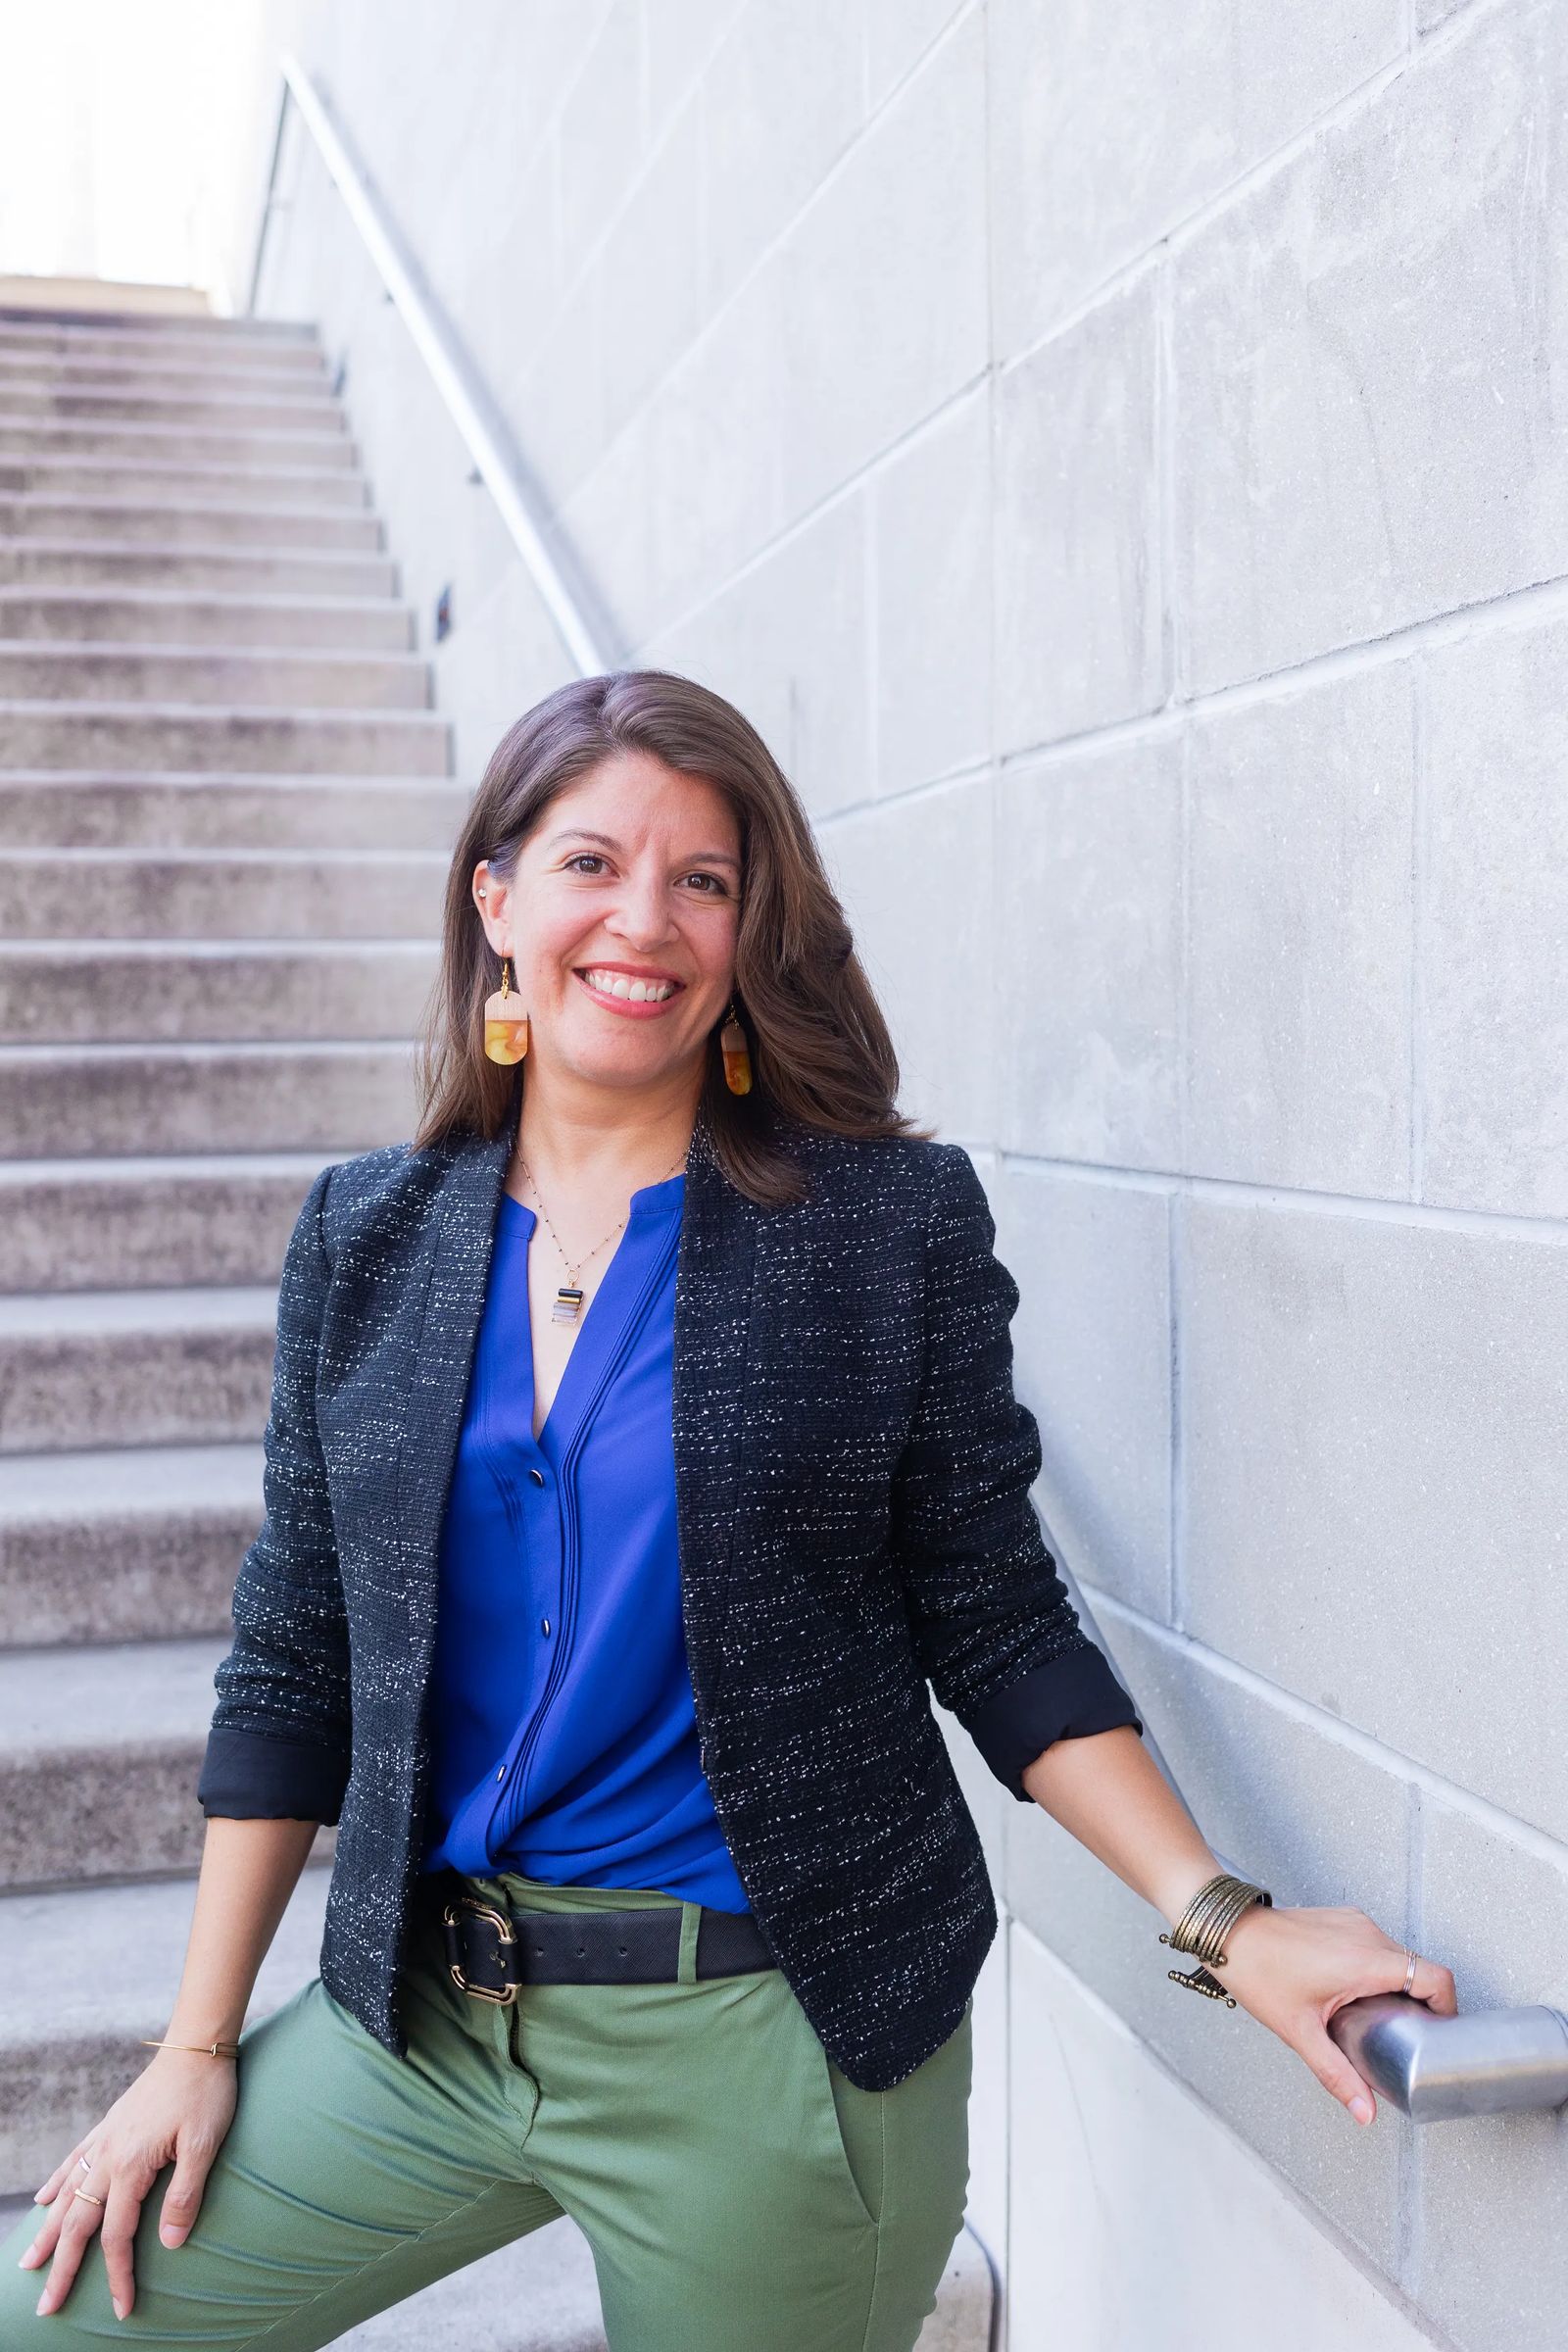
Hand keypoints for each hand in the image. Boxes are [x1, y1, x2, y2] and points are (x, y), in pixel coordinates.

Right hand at [18, 2048, 238, 2319]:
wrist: (197, 2045)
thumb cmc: (207, 2094)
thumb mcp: (205, 2145)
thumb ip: (184, 2196)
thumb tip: (168, 2245)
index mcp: (130, 2166)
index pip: (116, 2236)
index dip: (118, 2275)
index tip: (122, 2310)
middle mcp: (108, 2156)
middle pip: (78, 2223)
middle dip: (61, 2268)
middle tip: (45, 2306)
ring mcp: (105, 2140)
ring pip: (66, 2194)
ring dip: (48, 2232)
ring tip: (28, 2261)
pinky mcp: (109, 2125)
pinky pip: (73, 2161)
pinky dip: (55, 2184)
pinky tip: (42, 2201)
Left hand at [1199, 1901, 1456, 2125]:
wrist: (1228, 1931)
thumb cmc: (1258, 1972)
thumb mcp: (1300, 2032)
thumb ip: (1337, 2074)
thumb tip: (1365, 2111)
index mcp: (1365, 1960)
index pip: (1435, 1976)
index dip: (1449, 2006)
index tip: (1442, 2031)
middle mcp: (1367, 1934)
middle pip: (1420, 1968)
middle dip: (1423, 2003)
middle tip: (1410, 2034)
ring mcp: (1355, 1921)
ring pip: (1399, 1955)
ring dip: (1398, 1985)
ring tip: (1381, 2017)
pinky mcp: (1343, 1917)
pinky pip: (1377, 1943)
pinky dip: (1378, 1968)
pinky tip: (1358, 1993)